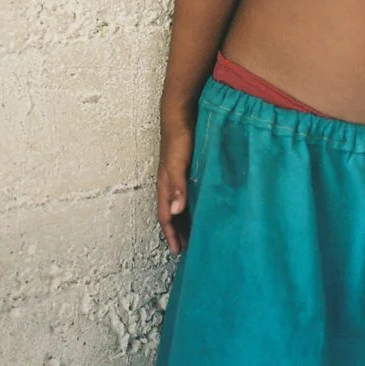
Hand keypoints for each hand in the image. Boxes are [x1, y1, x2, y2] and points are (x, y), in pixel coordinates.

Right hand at [156, 120, 193, 254]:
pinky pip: (185, 193)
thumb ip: (177, 187)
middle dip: (176, 231)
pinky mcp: (185, 168)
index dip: (171, 234)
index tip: (177, 250)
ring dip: (183, 220)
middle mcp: (169, 183)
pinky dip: (190, 205)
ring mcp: (177, 176)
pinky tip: (200, 206)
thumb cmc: (178, 138)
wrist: (180, 114)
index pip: (165, 216)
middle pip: (171, 213)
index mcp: (164, 185)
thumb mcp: (178, 163)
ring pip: (178, 204)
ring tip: (193, 233)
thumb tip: (175, 212)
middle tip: (185, 248)